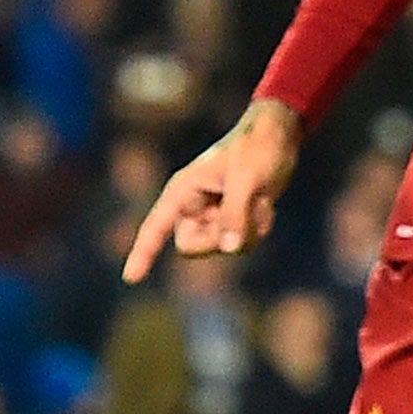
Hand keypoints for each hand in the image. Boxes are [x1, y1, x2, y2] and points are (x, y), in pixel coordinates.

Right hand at [122, 99, 302, 282]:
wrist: (281, 134)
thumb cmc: (257, 146)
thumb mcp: (247, 177)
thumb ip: (235, 212)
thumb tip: (227, 248)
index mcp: (184, 190)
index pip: (155, 226)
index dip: (143, 252)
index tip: (131, 278)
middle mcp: (194, 206)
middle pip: (193, 247)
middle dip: (220, 237)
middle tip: (245, 210)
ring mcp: (214, 215)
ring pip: (222, 248)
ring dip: (247, 230)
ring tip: (261, 199)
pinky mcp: (234, 221)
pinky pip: (241, 242)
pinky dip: (258, 228)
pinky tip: (266, 203)